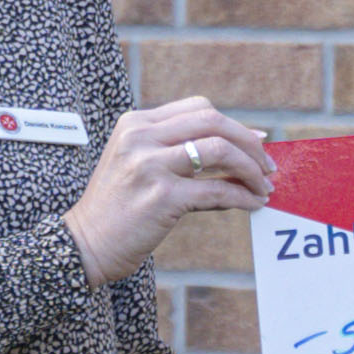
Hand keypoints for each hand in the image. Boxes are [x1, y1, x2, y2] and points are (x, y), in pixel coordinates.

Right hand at [65, 96, 276, 281]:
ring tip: (264, 187)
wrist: (85, 245)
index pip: (198, 108)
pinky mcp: (162, 196)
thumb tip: (238, 148)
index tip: (256, 143)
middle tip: (268, 166)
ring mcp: (150, 165)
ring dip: (251, 169)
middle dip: (249, 143)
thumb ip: (176, 151)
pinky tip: (253, 204)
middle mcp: (141, 137)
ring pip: (220, 150)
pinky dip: (243, 196)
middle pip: (213, 121)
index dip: (234, 124)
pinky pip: (217, 190)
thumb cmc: (117, 209)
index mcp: (135, 123)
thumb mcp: (138, 164)